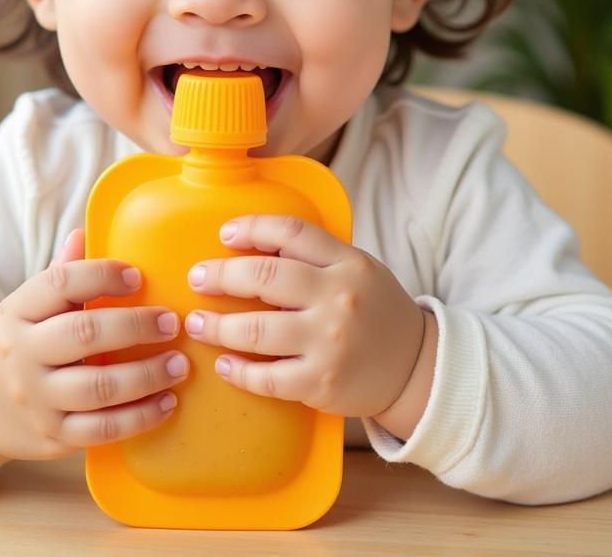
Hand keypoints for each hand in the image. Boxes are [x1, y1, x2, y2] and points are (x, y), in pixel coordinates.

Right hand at [0, 229, 189, 461]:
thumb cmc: (19, 344)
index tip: (136, 277)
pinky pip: (102, 430)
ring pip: (98, 387)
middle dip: (136, 326)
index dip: (102, 275)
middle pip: (84, 334)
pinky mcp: (53, 436)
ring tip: (179, 364)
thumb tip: (85, 233)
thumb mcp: (27, 305)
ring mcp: (37, 399)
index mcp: (19, 311)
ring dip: (147, 375)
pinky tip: (167, 402)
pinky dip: (140, 418)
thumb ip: (60, 275)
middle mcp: (23, 354)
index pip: (59, 283)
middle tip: (173, 322)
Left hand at [183, 215, 426, 419]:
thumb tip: (252, 242)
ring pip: (255, 330)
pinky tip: (223, 363)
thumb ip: (314, 255)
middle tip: (198, 278)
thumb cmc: (375, 311)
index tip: (225, 234)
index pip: (291, 232)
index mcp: (347, 263)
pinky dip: (238, 370)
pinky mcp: (321, 383)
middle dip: (221, 275)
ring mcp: (328, 343)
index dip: (252, 228)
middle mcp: (338, 298)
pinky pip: (266, 377)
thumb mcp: (357, 269)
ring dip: (216, 326)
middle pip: (265, 276)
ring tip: (195, 324)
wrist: (416, 368)